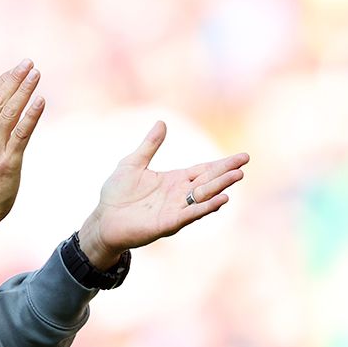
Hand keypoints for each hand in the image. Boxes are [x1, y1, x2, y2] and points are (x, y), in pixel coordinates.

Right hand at [0, 59, 45, 238]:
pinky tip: (40, 101)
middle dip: (14, 80)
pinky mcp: (8, 162)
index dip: (0, 82)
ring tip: (35, 74)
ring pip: (9, 113)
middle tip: (28, 64)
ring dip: (24, 91)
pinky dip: (31, 116)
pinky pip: (21, 134)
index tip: (14, 69)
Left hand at [78, 121, 248, 267]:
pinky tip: (221, 199)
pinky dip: (206, 207)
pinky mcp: (169, 223)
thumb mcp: (133, 163)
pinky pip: (191, 214)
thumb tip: (161, 122)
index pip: (204, 169)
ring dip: (220, 187)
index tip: (243, 157)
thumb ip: (150, 145)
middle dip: (226, 173)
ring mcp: (176, 209)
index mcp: (174, 180)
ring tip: (237, 176)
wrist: (103, 218)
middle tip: (244, 163)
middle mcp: (180, 195)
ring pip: (204, 197)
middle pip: (208, 181)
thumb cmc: (116, 193)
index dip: (222, 163)